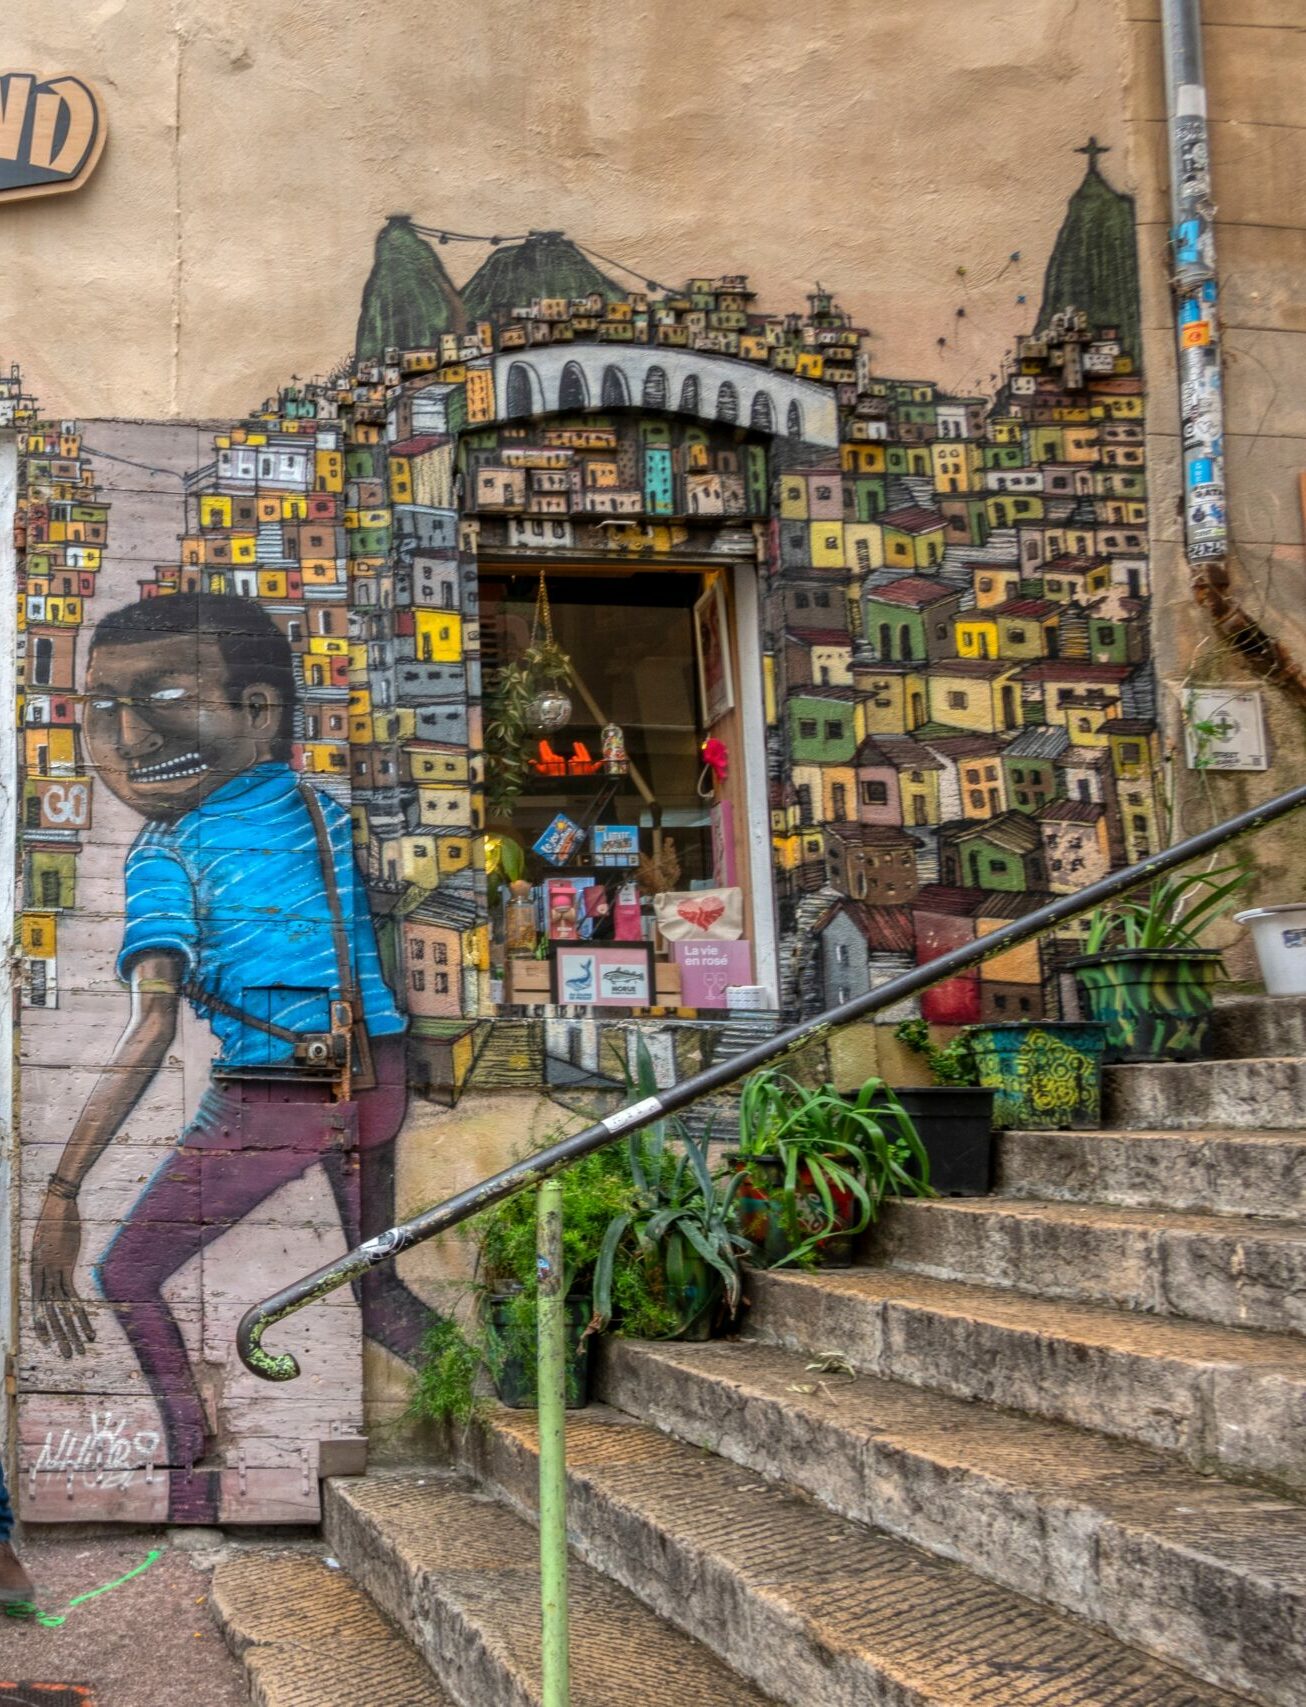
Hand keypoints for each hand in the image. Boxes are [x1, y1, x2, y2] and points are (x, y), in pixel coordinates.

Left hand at [31, 1190, 94, 1357]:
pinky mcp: (66, 1267)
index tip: (48, 1343)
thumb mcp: (47, 1244)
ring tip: (79, 1348)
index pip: (38, 1307)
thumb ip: (48, 1260)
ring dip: (72, 1331)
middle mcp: (42, 1277)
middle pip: (51, 1314)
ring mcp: (54, 1273)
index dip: (42, 1326)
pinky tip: (88, 1327)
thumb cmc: (52, 1221)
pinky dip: (82, 1314)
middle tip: (68, 1355)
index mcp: (35, 1272)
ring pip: (62, 1310)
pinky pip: (74, 1296)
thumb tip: (55, 1270)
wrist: (56, 1205)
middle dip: (59, 1336)